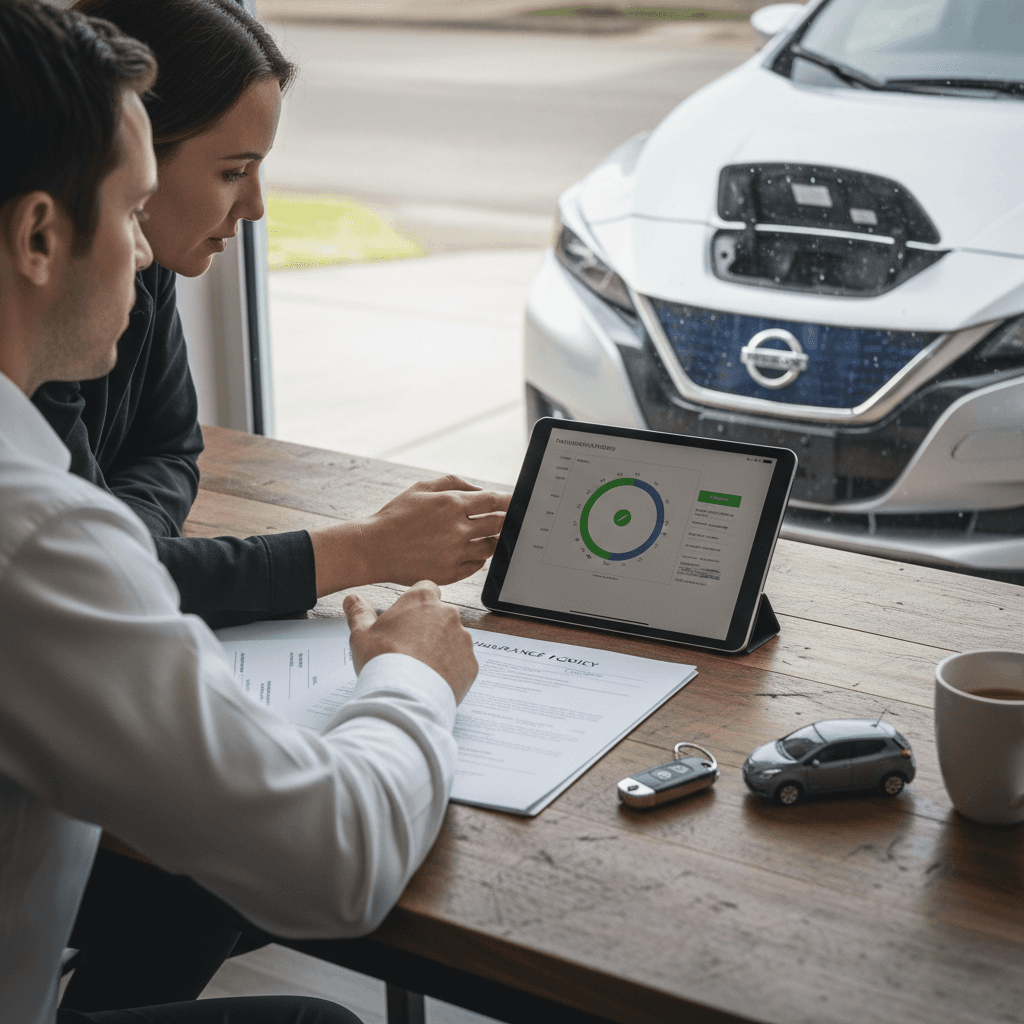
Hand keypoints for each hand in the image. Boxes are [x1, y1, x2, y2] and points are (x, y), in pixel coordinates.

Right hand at [310, 475, 508, 595]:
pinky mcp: (450, 573)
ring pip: (490, 547)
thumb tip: (481, 491)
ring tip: (482, 535)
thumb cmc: (397, 515)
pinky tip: (468, 550)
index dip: (510, 501)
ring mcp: (455, 554)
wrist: (374, 548)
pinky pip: (477, 565)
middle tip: (509, 520)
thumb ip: (455, 483)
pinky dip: (477, 557)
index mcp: (451, 504)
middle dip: (507, 521)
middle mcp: (457, 530)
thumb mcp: (422, 487)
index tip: (517, 502)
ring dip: (491, 539)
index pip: (494, 501)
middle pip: (499, 525)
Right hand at [344, 582, 477, 702]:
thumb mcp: (361, 633)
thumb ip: (359, 612)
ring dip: (441, 649)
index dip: (416, 604)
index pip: (426, 588)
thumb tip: (352, 599)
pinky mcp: (471, 664)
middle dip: (428, 629)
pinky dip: (450, 670)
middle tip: (408, 649)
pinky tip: (432, 681)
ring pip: (453, 640)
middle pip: (440, 616)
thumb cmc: (382, 660)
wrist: (405, 696)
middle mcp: (448, 614)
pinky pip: (461, 664)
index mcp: (422, 600)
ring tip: (419, 669)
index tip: (407, 618)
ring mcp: (463, 639)